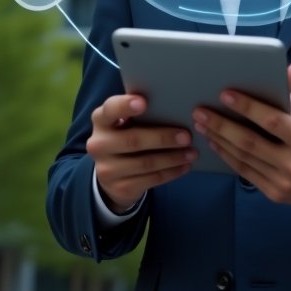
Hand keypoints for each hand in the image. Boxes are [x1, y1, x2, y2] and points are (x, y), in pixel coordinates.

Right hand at [86, 94, 197, 211]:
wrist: (111, 174)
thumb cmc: (126, 136)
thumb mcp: (126, 123)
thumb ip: (141, 114)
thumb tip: (174, 104)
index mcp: (101, 120)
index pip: (110, 109)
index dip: (125, 106)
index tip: (144, 102)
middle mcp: (99, 144)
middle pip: (133, 140)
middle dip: (162, 138)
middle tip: (186, 136)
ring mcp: (107, 169)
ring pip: (145, 163)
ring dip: (172, 158)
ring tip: (192, 153)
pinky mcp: (120, 188)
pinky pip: (151, 179)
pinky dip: (171, 172)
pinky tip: (184, 166)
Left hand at [192, 63, 290, 211]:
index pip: (272, 122)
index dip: (248, 107)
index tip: (226, 93)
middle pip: (250, 142)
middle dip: (222, 125)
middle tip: (200, 110)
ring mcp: (283, 182)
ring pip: (244, 158)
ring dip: (219, 139)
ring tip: (201, 123)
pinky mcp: (275, 193)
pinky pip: (245, 173)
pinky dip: (227, 157)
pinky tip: (216, 142)